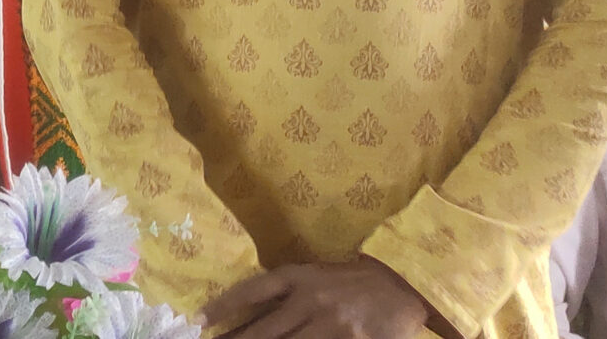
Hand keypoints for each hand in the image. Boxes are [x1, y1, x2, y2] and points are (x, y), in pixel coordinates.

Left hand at [203, 257, 436, 338]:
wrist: (408, 285)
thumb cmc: (359, 280)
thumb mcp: (320, 276)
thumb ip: (289, 293)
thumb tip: (252, 315)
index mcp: (301, 276)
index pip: (253, 291)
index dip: (224, 307)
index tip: (198, 321)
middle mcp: (311, 299)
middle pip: (263, 329)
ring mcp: (330, 324)